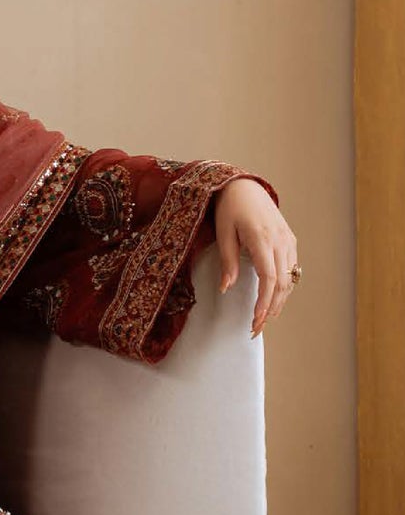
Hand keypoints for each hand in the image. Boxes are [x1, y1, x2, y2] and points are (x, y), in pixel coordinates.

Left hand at [213, 177, 299, 336]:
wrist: (245, 185)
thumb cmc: (230, 207)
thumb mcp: (223, 233)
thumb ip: (228, 261)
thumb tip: (226, 288)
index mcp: (263, 239)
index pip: (269, 279)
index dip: (264, 303)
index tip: (256, 321)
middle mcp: (280, 241)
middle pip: (281, 283)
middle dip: (271, 309)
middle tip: (256, 329)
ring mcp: (288, 240)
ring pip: (290, 278)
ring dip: (279, 301)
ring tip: (264, 319)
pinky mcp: (289, 239)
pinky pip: (291, 268)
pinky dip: (284, 287)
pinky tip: (274, 299)